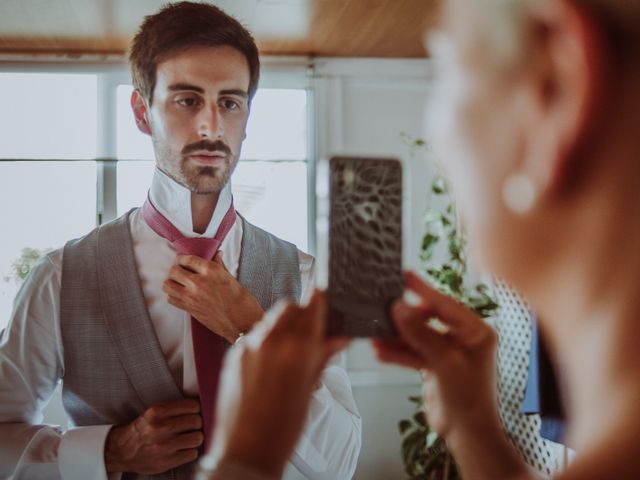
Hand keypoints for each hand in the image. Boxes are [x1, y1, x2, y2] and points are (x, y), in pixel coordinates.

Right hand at [104, 399, 202, 473]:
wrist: (122, 451)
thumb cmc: (142, 429)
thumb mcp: (154, 411)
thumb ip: (174, 408)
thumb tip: (201, 406)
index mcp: (158, 411)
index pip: (192, 406)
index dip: (198, 409)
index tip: (197, 412)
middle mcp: (160, 428)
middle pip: (196, 421)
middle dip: (198, 423)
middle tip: (194, 426)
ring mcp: (163, 446)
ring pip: (197, 438)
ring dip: (196, 437)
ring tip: (190, 437)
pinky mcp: (165, 462)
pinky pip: (192, 454)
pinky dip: (191, 451)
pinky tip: (184, 449)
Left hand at [163, 252, 263, 342]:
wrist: (242, 322)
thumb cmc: (241, 300)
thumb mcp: (231, 278)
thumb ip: (219, 265)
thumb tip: (216, 254)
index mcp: (211, 270)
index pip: (187, 259)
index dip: (182, 258)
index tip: (182, 259)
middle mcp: (199, 282)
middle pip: (174, 270)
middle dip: (176, 269)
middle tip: (181, 271)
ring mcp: (192, 296)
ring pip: (168, 285)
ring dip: (171, 282)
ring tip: (179, 283)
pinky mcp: (189, 309)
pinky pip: (171, 299)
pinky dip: (173, 295)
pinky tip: (181, 294)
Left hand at [208, 291, 348, 477]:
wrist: (245, 450)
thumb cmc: (282, 428)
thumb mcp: (310, 390)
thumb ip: (322, 357)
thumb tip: (338, 337)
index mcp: (298, 348)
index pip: (313, 303)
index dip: (322, 298)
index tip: (326, 296)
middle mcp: (272, 340)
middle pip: (290, 306)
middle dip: (302, 313)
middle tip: (310, 333)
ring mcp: (249, 346)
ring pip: (271, 319)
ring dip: (283, 325)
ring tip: (290, 351)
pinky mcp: (234, 354)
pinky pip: (254, 334)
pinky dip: (266, 339)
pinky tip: (272, 362)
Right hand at [372, 271, 498, 441]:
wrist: (467, 434)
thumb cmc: (469, 400)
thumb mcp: (444, 362)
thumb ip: (420, 334)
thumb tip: (400, 309)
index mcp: (476, 331)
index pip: (445, 305)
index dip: (423, 291)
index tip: (405, 277)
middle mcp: (463, 338)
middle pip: (428, 318)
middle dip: (405, 318)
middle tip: (384, 308)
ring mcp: (448, 352)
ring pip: (417, 337)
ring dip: (397, 338)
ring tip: (375, 333)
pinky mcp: (435, 365)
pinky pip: (413, 353)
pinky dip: (398, 353)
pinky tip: (381, 352)